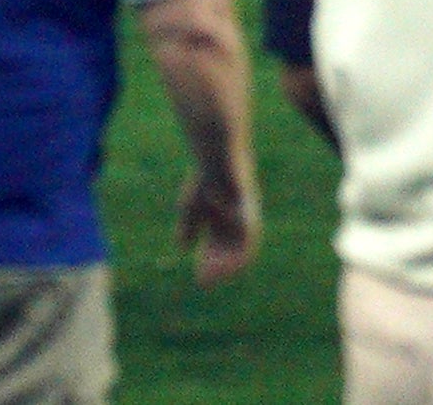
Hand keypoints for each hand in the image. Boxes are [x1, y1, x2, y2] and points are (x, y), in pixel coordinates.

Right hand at [179, 164, 257, 285]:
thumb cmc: (205, 177)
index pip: (221, 252)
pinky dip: (238, 239)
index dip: (211, 266)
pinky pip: (248, 224)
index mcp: (226, 225)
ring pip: (246, 244)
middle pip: (234, 252)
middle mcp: (239, 222)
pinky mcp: (250, 201)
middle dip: (221, 268)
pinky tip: (224, 251)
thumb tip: (182, 248)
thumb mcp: (191, 207)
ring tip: (218, 272)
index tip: (200, 280)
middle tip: (207, 281)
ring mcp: (247, 213)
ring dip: (232, 260)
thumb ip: (188, 227)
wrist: (218, 151)